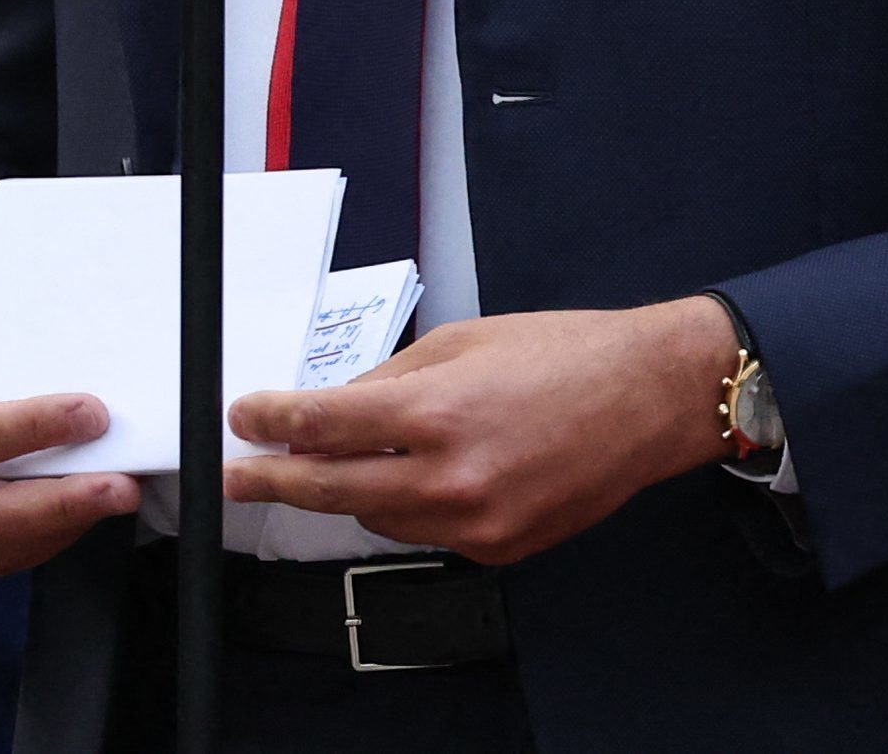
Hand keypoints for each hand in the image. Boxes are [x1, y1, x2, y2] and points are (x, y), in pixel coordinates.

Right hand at [0, 330, 140, 577]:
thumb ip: (17, 371)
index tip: (93, 415)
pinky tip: (92, 510)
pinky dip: (59, 534)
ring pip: (4, 542)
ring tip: (121, 496)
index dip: (33, 428)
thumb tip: (92, 374)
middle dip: (63, 498)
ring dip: (70, 521)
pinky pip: (12, 557)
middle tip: (121, 484)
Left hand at [223, 298, 735, 565]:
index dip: (270, 421)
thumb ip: (394, 377)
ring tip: (357, 460)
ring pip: (375, 517)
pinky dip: (415, 506)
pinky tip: (437, 475)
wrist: (650, 399)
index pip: (322, 425)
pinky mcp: (496, 548)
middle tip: (237, 473)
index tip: (245, 417)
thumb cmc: (569, 355)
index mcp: (439, 410)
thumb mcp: (469, 339)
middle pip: (327, 489)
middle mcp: (450, 476)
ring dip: (353, 489)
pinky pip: (426, 533)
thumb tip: (335, 406)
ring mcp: (473, 522)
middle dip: (271, 479)